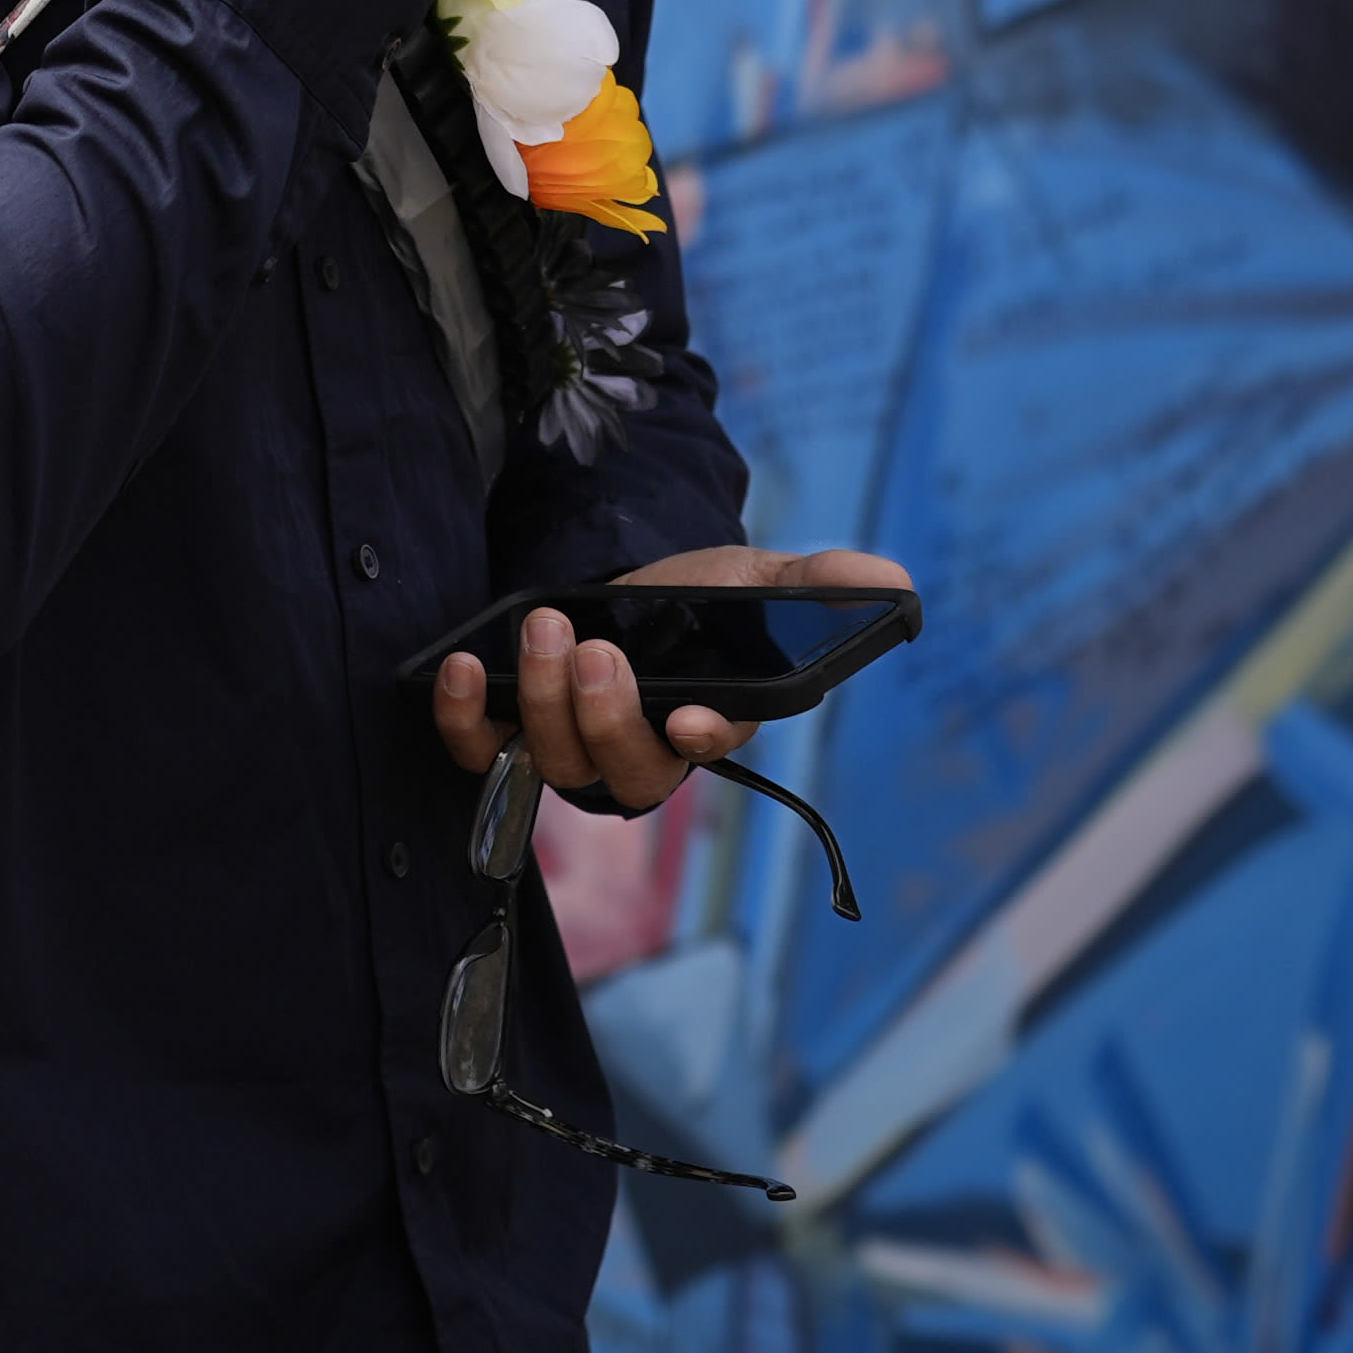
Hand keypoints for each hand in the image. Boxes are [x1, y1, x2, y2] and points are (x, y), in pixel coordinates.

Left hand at [436, 545, 917, 809]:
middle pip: (624, 773)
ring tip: (547, 628)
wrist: (615, 584)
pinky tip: (458, 667)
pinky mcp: (509, 730)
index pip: (707, 752)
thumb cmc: (696, 596)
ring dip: (543, 699)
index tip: (689, 720)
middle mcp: (640, 750)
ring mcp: (572, 746)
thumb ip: (815, 586)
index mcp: (709, 722)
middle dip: (607, 717)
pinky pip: (481, 750)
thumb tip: (894, 581)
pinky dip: (463, 718)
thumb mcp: (755, 579)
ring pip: (556, 760)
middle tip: (597, 651)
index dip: (700, 743)